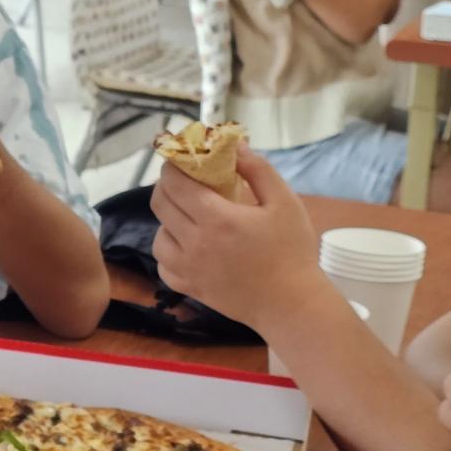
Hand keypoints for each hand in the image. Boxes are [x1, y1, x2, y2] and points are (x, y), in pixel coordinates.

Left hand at [150, 148, 325, 333]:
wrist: (291, 304)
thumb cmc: (292, 251)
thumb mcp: (284, 202)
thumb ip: (257, 170)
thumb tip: (233, 145)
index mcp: (216, 219)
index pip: (175, 183)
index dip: (173, 167)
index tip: (182, 160)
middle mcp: (193, 242)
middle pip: (160, 204)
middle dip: (167, 186)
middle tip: (185, 182)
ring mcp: (186, 268)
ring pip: (158, 234)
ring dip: (168, 219)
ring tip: (189, 215)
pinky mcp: (187, 287)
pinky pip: (162, 262)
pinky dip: (169, 249)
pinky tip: (187, 245)